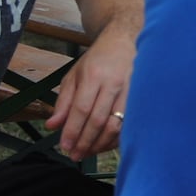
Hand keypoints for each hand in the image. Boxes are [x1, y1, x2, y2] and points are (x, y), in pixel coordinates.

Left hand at [45, 27, 135, 160]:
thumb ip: (64, 101)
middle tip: (75, 155)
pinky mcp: (142, 95)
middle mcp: (114, 83)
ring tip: (88, 152)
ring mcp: (131, 89)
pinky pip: (130, 123)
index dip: (72, 131)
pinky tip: (106, 144)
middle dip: (85, 141)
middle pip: (98, 119)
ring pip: (117, 124)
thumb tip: (53, 126)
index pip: (81, 109)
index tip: (64, 146)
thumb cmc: (98, 59)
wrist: (127, 40)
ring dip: (101, 143)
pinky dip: (117, 137)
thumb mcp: (74, 75)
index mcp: (94, 76)